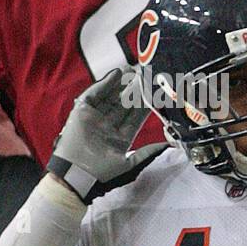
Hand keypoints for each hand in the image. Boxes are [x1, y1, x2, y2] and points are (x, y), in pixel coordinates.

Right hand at [47, 66, 166, 203]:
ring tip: (134, 70)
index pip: (134, 116)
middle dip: (135, 90)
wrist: (78, 175)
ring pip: (110, 96)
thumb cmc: (102, 173)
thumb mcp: (129, 163)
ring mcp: (94, 118)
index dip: (144, 104)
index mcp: (118, 137)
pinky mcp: (81, 112)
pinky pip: (94, 94)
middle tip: (146, 75)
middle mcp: (107, 125)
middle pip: (123, 103)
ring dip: (122, 84)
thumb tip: (168, 146)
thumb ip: (148, 153)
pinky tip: (116, 75)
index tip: (155, 92)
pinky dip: (104, 84)